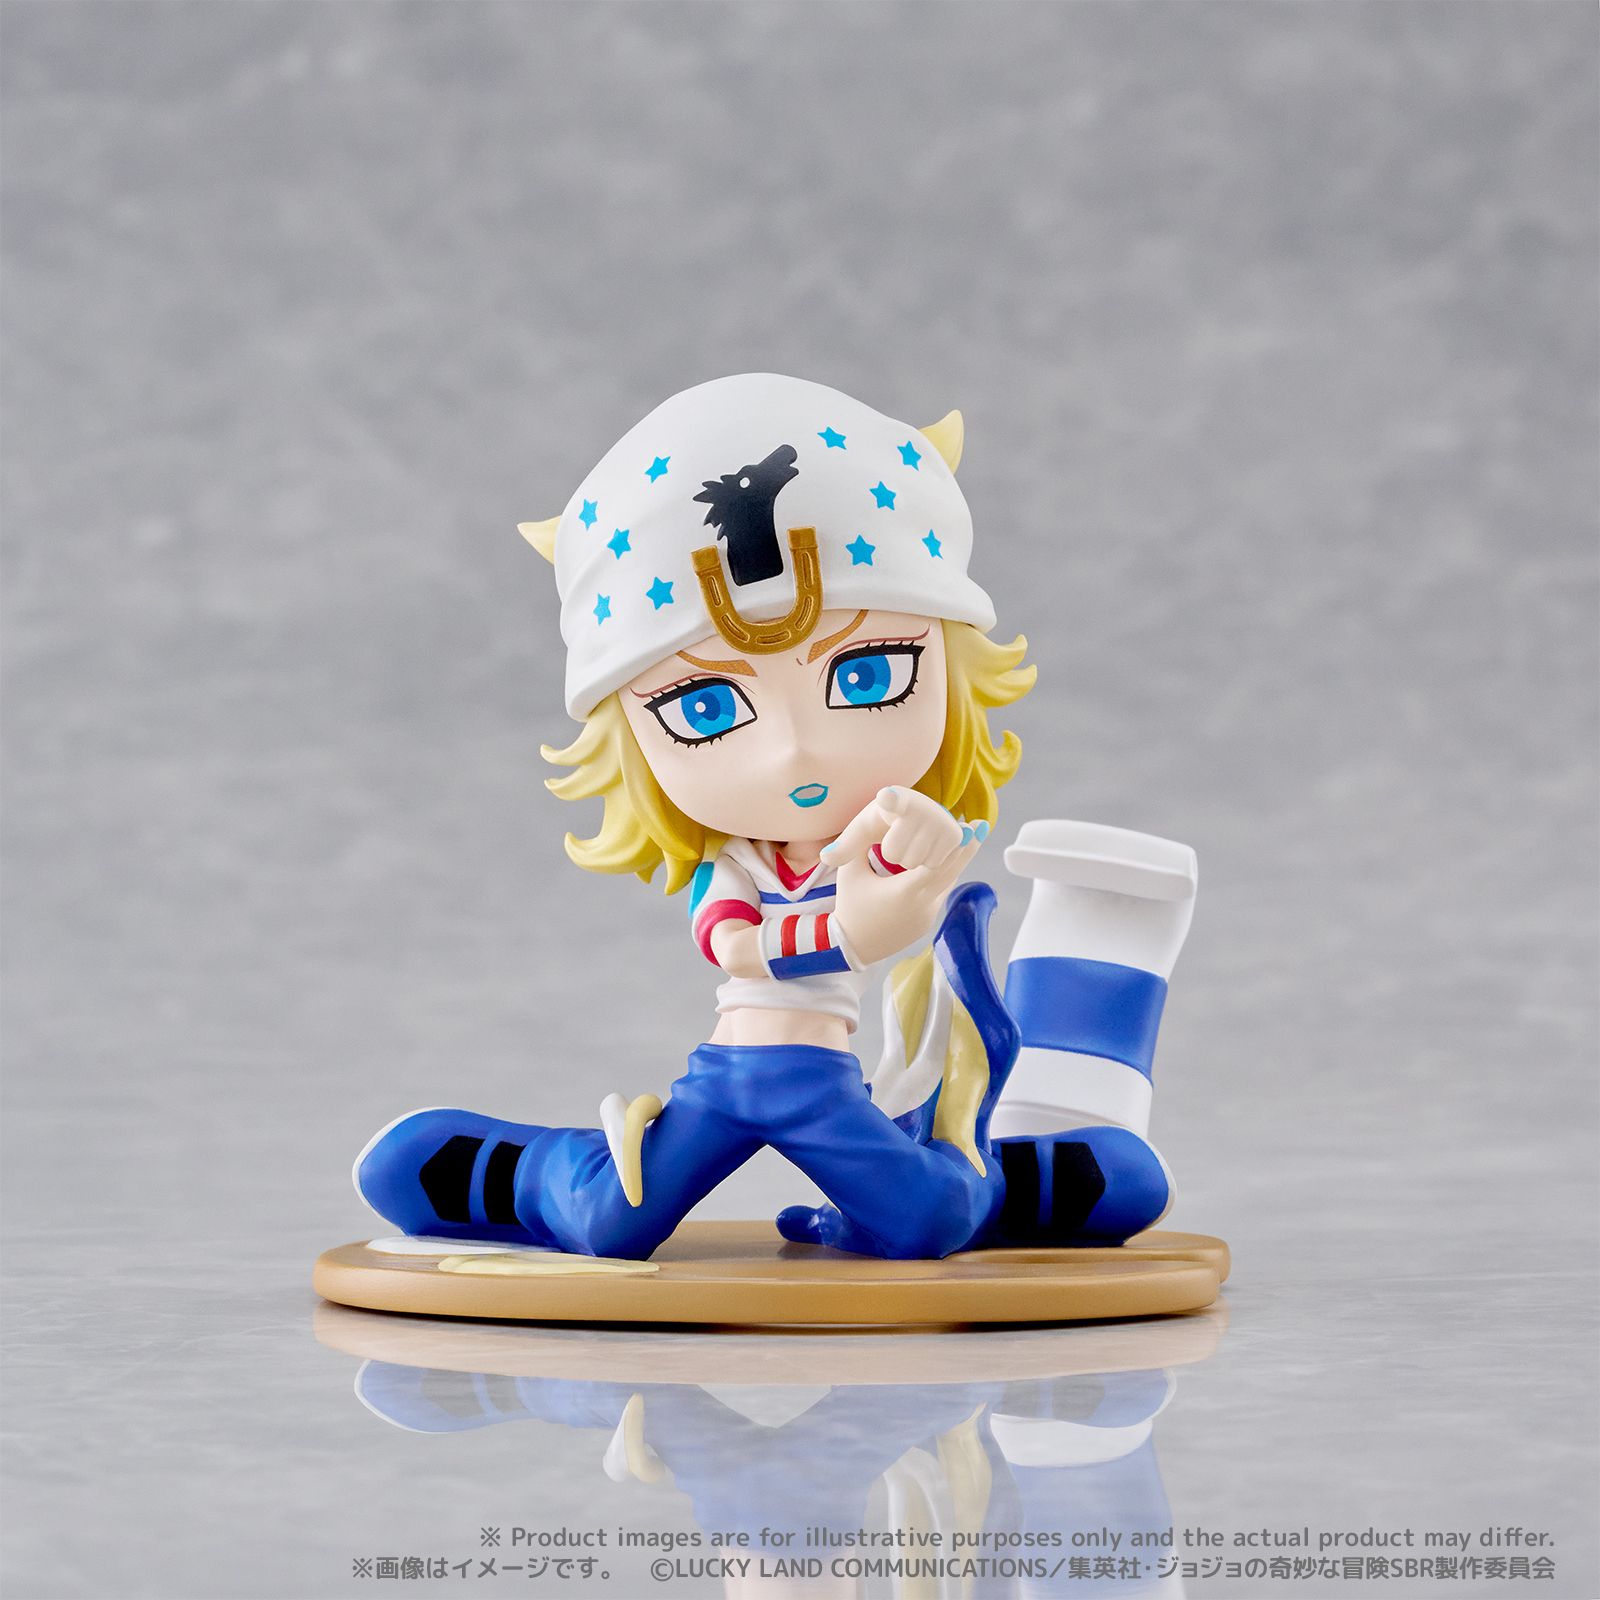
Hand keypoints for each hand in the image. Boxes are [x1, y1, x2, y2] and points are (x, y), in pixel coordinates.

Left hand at [821, 786, 977, 873]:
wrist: (920, 816)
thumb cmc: (884, 822)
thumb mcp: (862, 831)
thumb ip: (844, 846)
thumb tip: (825, 859)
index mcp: (891, 800)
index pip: (890, 800)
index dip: (890, 800)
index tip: (886, 796)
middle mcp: (919, 804)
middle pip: (894, 853)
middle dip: (892, 855)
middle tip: (896, 840)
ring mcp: (940, 818)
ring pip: (915, 861)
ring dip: (910, 861)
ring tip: (911, 844)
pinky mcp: (955, 833)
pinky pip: (933, 865)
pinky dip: (926, 864)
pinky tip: (927, 849)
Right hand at [824, 789, 985, 966]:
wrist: (852, 947)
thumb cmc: (850, 906)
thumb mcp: (851, 871)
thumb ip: (863, 844)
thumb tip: (877, 821)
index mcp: (905, 891)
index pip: (937, 864)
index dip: (955, 845)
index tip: (969, 826)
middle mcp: (922, 904)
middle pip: (952, 872)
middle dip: (966, 849)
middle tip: (980, 826)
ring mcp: (928, 915)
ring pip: (948, 884)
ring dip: (957, 862)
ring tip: (969, 839)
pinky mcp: (927, 922)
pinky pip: (940, 894)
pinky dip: (945, 877)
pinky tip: (948, 861)